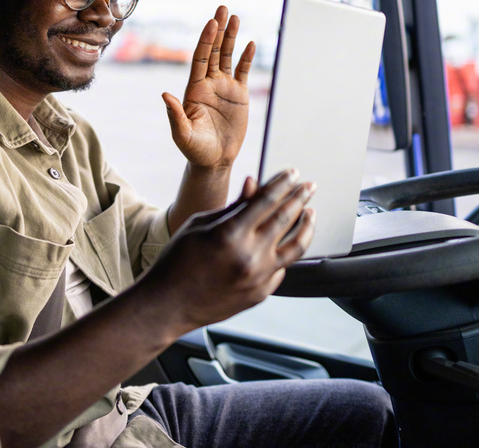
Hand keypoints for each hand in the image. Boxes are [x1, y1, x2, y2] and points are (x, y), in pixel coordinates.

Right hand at [139, 170, 316, 332]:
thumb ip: (233, 206)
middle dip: (300, 197)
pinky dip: (286, 252)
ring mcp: (258, 278)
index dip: (283, 183)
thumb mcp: (200, 224)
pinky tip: (287, 242)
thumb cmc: (177, 261)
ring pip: (296, 247)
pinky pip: (282, 268)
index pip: (267, 200)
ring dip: (306, 226)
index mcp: (230, 234)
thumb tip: (255, 183)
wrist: (167, 305)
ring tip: (310, 213)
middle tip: (310, 186)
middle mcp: (249, 256)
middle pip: (286, 218)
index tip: (294, 173)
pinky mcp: (261, 294)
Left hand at [163, 6, 254, 169]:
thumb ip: (175, 115)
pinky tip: (250, 43)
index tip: (211, 23)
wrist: (214, 160)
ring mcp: (224, 88)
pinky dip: (246, 58)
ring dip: (232, 37)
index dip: (206, 40)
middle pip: (214, 50)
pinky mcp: (239, 95)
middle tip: (223, 8)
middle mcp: (209, 83)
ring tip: (236, 17)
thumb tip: (165, 95)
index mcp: (194, 89)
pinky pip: (243, 72)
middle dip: (219, 30)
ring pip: (228, 56)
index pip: (200, 58)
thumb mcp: (182, 134)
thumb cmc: (195, 149)